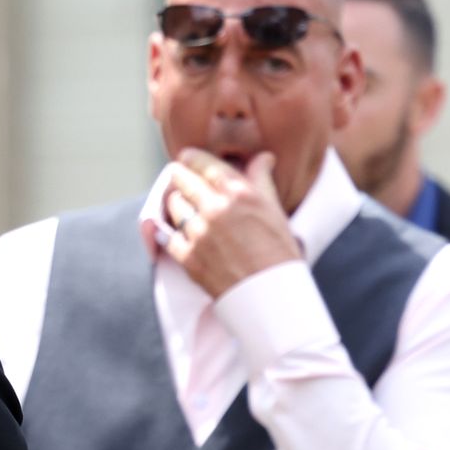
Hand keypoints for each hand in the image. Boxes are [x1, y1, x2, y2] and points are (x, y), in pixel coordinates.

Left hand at [158, 149, 302, 299]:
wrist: (270, 293)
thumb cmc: (279, 251)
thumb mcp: (275, 210)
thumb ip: (261, 180)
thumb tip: (263, 157)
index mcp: (239, 193)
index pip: (206, 165)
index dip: (192, 159)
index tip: (186, 157)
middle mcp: (215, 209)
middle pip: (183, 181)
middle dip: (178, 176)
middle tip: (177, 175)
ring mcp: (198, 233)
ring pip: (174, 206)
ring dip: (177, 203)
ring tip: (182, 204)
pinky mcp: (187, 256)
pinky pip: (169, 235)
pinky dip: (172, 232)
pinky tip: (177, 231)